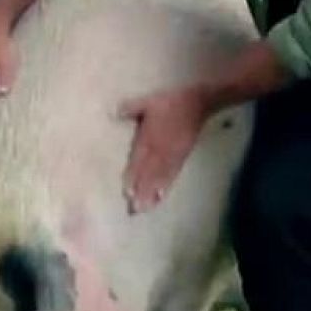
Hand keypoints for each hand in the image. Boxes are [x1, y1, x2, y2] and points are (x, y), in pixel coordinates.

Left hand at [117, 87, 210, 214]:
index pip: (140, 160)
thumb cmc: (170, 102)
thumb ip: (131, 107)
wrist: (197, 104)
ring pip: (160, 178)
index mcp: (150, 137)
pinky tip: (161, 197)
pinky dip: (166, 187)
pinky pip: (172, 175)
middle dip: (141, 192)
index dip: (133, 176)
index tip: (126, 191)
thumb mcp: (148, 101)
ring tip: (144, 209)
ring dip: (152, 194)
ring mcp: (172, 156)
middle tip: (133, 209)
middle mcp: (160, 150)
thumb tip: (113, 112)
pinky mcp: (181, 158)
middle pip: (149, 174)